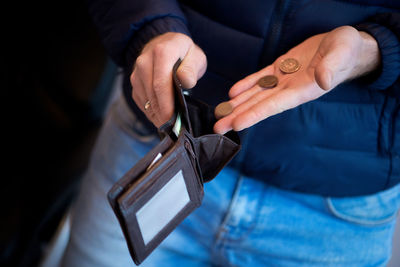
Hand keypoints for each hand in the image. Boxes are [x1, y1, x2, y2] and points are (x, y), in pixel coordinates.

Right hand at [130, 32, 206, 126]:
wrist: (166, 44)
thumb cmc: (184, 53)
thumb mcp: (195, 56)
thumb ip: (192, 68)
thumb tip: (186, 80)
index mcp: (162, 52)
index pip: (161, 83)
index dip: (166, 105)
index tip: (173, 119)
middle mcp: (144, 60)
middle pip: (151, 93)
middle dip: (162, 113)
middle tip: (173, 128)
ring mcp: (136, 71)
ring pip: (144, 99)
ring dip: (156, 115)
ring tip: (169, 126)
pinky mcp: (134, 81)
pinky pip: (140, 100)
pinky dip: (150, 111)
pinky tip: (160, 118)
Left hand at [214, 26, 379, 133]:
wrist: (345, 46)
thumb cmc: (348, 50)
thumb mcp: (343, 53)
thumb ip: (332, 67)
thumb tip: (323, 81)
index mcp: (304, 90)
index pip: (274, 106)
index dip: (254, 114)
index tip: (236, 124)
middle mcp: (290, 89)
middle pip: (259, 105)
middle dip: (238, 116)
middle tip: (218, 127)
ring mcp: (284, 80)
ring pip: (256, 94)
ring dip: (237, 104)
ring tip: (220, 114)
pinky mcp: (280, 68)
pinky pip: (260, 79)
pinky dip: (246, 85)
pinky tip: (232, 92)